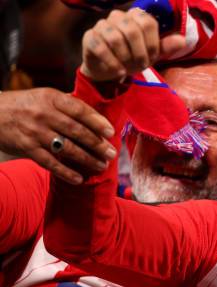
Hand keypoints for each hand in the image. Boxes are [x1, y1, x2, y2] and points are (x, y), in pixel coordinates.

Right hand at [0, 88, 115, 183]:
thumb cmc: (25, 106)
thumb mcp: (44, 97)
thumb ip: (67, 106)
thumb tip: (98, 119)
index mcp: (51, 98)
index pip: (79, 110)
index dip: (97, 121)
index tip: (111, 132)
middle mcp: (43, 114)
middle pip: (76, 131)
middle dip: (97, 144)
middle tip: (112, 154)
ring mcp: (35, 132)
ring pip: (67, 148)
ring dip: (87, 159)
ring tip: (101, 166)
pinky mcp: (27, 148)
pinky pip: (50, 163)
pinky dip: (66, 172)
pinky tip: (79, 179)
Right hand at [81, 8, 185, 81]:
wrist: (111, 70)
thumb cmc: (133, 57)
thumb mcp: (152, 54)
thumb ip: (166, 47)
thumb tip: (182, 40)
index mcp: (136, 16)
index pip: (148, 23)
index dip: (152, 43)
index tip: (152, 57)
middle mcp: (118, 16)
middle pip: (132, 30)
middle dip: (139, 52)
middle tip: (141, 65)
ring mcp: (102, 25)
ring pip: (115, 38)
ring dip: (125, 58)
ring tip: (128, 68)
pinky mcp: (90, 37)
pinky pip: (100, 47)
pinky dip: (112, 62)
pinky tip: (119, 71)